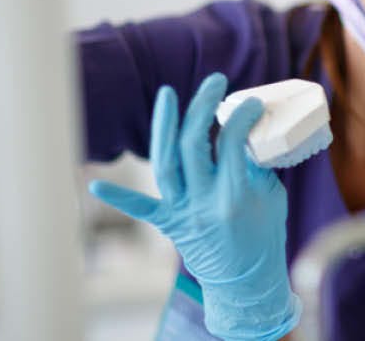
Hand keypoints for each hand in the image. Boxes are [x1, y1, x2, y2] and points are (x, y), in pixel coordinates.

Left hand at [89, 73, 299, 340]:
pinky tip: (94, 186)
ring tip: (168, 94)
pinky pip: (141, 208)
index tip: (249, 103)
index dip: (241, 116)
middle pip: (195, 145)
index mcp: (236, 195)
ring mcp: (184, 212)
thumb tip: (243, 130)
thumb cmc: (264, 235)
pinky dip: (117, 197)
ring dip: (164, 127)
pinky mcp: (169, 223)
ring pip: (166, 164)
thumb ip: (255, 165)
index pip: (233, 143)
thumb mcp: (270, 197)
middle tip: (214, 82)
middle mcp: (205, 202)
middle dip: (202, 107)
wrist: (245, 281)